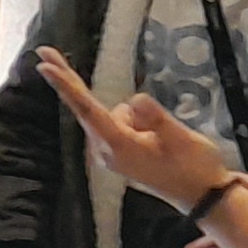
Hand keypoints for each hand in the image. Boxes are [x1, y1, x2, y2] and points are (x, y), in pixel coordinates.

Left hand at [30, 48, 231, 214]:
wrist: (203, 196)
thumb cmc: (195, 167)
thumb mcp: (182, 139)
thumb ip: (157, 118)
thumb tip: (136, 99)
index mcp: (118, 146)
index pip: (87, 110)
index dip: (66, 86)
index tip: (44, 67)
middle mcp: (106, 150)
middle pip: (85, 108)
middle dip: (68, 80)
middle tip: (43, 52)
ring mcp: (110, 153)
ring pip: (111, 115)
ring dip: (131, 116)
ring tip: (162, 137)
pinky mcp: (117, 153)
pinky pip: (117, 124)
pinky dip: (132, 121)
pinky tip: (156, 138)